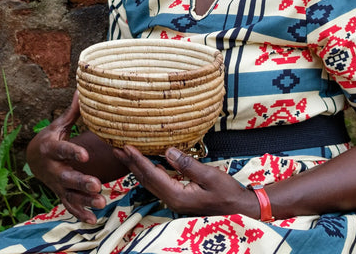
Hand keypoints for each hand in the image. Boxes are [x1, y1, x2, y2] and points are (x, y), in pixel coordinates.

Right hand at [26, 91, 105, 222]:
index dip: (73, 153)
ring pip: (71, 194)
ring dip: (86, 200)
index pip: (63, 150)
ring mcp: (56, 184)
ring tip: (103, 202)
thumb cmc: (51, 138)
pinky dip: (80, 214)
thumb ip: (71, 112)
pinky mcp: (61, 194)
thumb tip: (81, 90)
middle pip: (68, 177)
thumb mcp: (58, 125)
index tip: (85, 156)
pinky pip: (70, 206)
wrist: (33, 158)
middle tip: (97, 184)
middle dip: (82, 182)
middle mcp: (53, 169)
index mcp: (51, 148)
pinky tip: (94, 219)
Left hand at [113, 145, 255, 216]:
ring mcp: (174, 200)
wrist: (239, 209)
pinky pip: (157, 183)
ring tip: (125, 154)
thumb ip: (187, 164)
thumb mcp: (210, 176)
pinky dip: (148, 171)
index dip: (138, 160)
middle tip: (116, 148)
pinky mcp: (178, 197)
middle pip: (145, 179)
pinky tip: (145, 163)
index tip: (126, 146)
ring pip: (149, 182)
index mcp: (177, 195)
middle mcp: (171, 199)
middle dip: (130, 163)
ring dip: (137, 167)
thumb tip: (167, 151)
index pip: (152, 174)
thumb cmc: (227, 193)